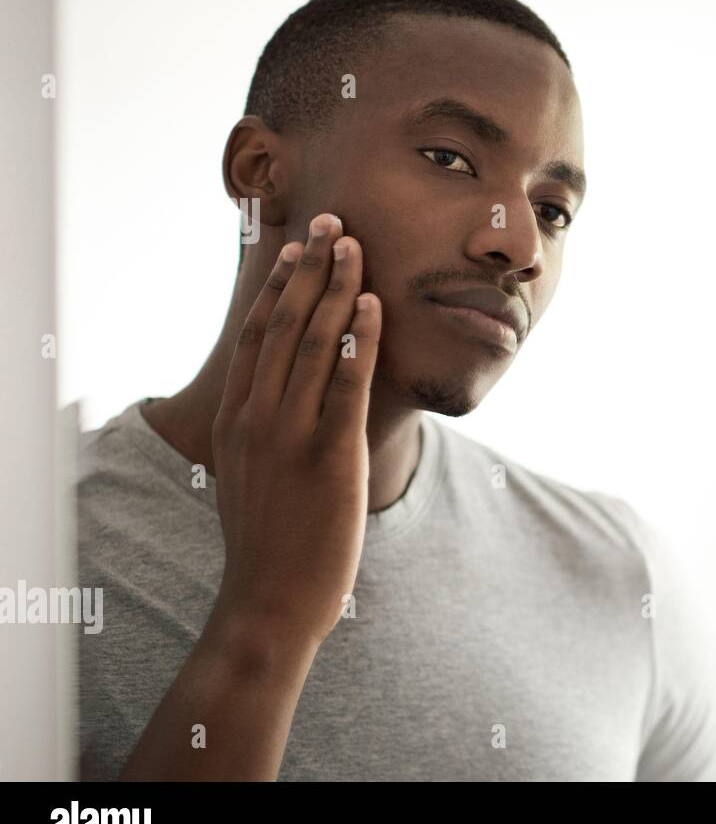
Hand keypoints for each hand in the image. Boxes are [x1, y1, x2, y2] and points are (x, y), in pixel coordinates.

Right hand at [210, 212, 380, 646]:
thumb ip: (259, 430)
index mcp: (236, 417)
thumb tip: (278, 399)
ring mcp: (290, 434)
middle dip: (310, 266)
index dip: (278, 283)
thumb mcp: (248, 473)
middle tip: (333, 222)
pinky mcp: (329, 455)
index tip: (297, 245)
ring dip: (336, 285)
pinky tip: (372, 303)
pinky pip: (346, 382)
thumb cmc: (268, 541)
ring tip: (355, 245)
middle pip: (284, 322)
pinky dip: (360, 337)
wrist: (269, 601)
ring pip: (313, 341)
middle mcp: (257, 415)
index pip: (257, 332)